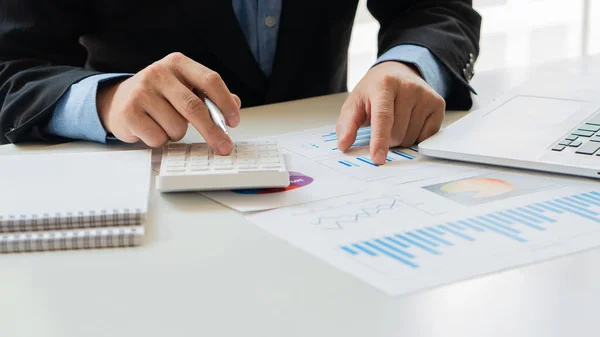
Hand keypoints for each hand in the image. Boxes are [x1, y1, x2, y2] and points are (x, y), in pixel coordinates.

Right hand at [97, 52, 240, 153]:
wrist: (118, 100)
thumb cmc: (159, 96)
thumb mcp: (184, 88)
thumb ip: (210, 95)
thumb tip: (234, 104)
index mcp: (178, 63)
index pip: (210, 80)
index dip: (225, 103)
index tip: (234, 121)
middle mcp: (159, 73)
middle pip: (194, 107)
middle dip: (213, 131)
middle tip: (224, 146)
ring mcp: (141, 92)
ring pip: (177, 127)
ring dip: (177, 134)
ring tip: (166, 124)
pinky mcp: (129, 112)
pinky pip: (158, 138)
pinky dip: (161, 140)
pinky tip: (152, 128)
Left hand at [336, 61, 444, 164]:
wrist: (397, 73)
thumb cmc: (373, 92)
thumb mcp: (355, 104)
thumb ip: (347, 125)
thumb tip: (344, 145)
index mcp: (384, 84)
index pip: (383, 117)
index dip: (380, 140)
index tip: (378, 158)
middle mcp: (408, 86)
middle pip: (397, 133)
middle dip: (388, 140)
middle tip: (383, 126)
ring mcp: (426, 95)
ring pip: (411, 137)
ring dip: (401, 139)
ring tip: (397, 121)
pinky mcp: (438, 104)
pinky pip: (426, 137)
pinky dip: (415, 137)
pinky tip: (410, 123)